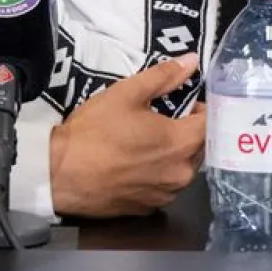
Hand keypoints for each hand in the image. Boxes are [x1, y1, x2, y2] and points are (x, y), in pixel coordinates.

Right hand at [48, 54, 207, 218]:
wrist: (60, 172)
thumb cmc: (95, 130)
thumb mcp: (127, 93)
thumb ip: (163, 77)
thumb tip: (191, 61)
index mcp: (181, 143)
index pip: (211, 124)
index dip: (202, 109)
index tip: (186, 102)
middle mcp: (181, 174)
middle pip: (199, 148)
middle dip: (188, 131)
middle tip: (163, 118)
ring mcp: (165, 195)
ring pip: (181, 169)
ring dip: (173, 154)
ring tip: (146, 141)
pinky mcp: (148, 209)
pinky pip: (163, 187)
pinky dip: (157, 174)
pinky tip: (134, 164)